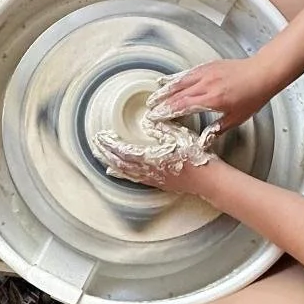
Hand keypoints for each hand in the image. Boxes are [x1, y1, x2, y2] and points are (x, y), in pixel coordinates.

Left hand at [93, 132, 217, 196]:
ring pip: (125, 172)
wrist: (208, 179)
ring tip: (101, 158)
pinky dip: (123, 174)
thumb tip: (147, 121)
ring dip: (112, 163)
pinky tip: (119, 173)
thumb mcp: (179, 135)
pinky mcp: (158, 183)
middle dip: (106, 153)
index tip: (100, 136)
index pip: (123, 150)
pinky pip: (134, 178)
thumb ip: (161, 128)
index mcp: (150, 157)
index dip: (110, 143)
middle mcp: (147, 170)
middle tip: (95, 145)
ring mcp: (152, 178)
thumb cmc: (195, 156)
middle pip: (120, 162)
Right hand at [146, 57, 275, 136]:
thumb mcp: (236, 118)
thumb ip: (216, 129)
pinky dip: (175, 78)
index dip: (166, 112)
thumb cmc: (253, 96)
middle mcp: (206, 85)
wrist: (263, 73)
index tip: (155, 117)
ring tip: (153, 97)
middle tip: (149, 110)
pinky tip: (167, 81)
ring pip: (179, 82)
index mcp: (212, 100)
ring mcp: (206, 74)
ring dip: (164, 90)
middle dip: (161, 102)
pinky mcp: (208, 66)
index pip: (182, 106)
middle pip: (177, 94)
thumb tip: (202, 143)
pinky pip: (187, 73)